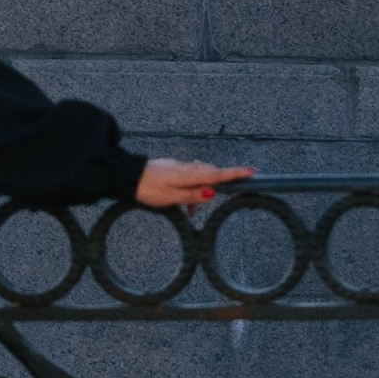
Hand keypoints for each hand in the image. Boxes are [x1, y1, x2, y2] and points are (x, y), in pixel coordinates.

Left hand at [134, 159, 255, 210]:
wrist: (125, 175)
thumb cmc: (147, 188)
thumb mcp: (170, 197)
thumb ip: (192, 195)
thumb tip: (213, 193)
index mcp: (188, 175)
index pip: (217, 174)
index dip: (235, 174)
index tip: (253, 171)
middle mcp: (186, 168)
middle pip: (210, 175)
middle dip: (218, 185)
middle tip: (221, 198)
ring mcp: (178, 167)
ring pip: (198, 178)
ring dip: (199, 192)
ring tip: (191, 211)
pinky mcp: (170, 169)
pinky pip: (187, 178)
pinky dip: (189, 190)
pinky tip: (182, 203)